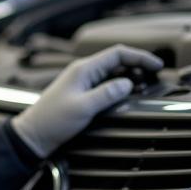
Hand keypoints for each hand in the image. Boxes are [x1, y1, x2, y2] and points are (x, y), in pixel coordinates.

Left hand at [11, 45, 163, 157]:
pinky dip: (119, 87)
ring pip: (112, 73)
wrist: (33, 135)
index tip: (157, 66)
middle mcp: (83, 72)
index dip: (139, 57)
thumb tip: (128, 83)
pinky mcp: (81, 94)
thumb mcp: (84, 107)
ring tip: (145, 86)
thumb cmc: (52, 121)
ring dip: (129, 77)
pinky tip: (126, 95)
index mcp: (83, 69)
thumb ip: (108, 93)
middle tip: (155, 76)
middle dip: (138, 66)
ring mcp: (82, 82)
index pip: (117, 53)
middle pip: (116, 61)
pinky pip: (105, 85)